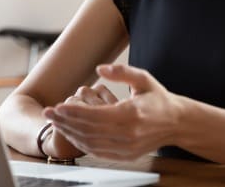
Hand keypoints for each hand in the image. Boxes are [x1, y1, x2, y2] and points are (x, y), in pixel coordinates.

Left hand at [43, 64, 181, 159]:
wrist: (176, 122)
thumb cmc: (157, 98)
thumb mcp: (143, 78)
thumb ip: (121, 72)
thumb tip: (99, 69)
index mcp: (132, 114)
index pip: (94, 116)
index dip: (73, 112)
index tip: (56, 106)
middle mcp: (129, 134)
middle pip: (89, 131)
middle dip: (65, 122)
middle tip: (48, 113)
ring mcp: (128, 148)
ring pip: (91, 143)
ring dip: (70, 134)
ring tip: (56, 122)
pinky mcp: (126, 155)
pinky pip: (98, 152)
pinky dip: (82, 144)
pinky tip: (71, 134)